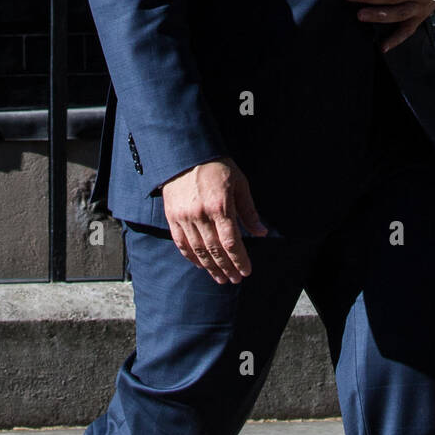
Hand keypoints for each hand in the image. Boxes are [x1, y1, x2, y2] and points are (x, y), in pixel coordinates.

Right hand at [162, 156, 267, 284]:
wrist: (185, 155)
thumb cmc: (217, 167)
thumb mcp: (239, 184)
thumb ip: (249, 210)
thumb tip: (261, 232)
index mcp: (220, 206)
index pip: (231, 242)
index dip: (240, 260)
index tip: (246, 271)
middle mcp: (201, 215)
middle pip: (215, 250)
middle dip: (227, 268)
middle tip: (235, 279)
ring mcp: (185, 217)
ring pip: (198, 250)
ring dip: (210, 267)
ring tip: (220, 278)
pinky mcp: (172, 217)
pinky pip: (181, 243)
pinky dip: (191, 257)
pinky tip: (201, 265)